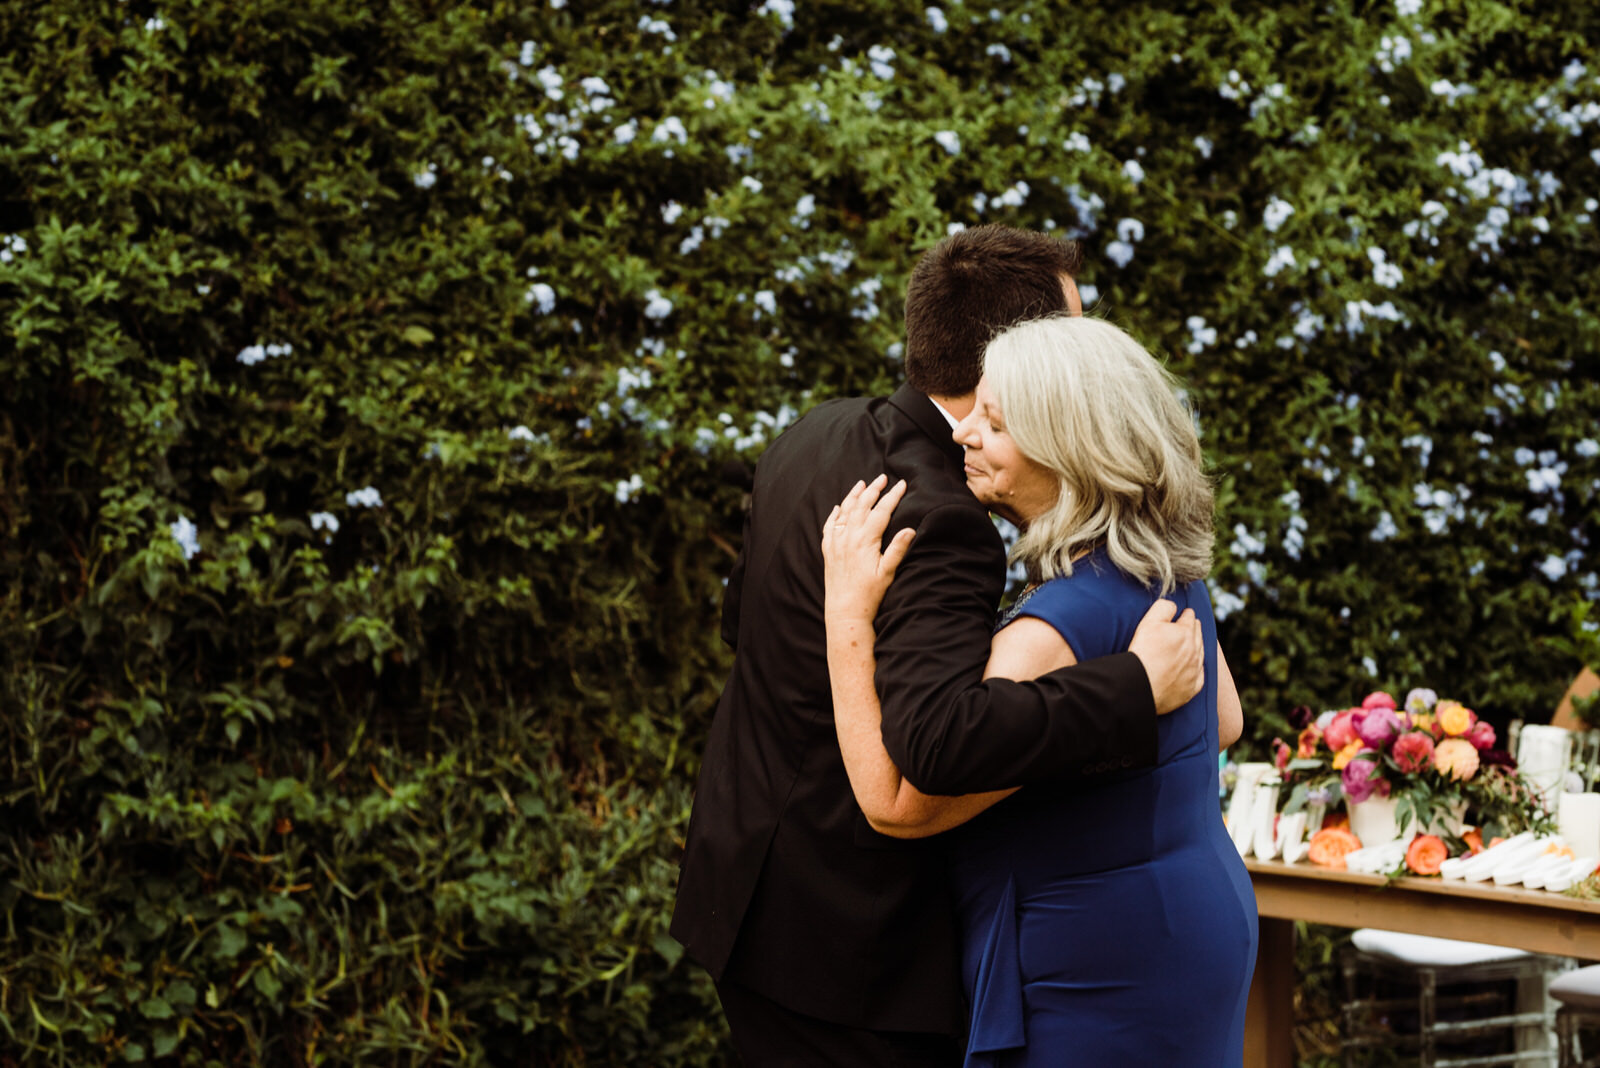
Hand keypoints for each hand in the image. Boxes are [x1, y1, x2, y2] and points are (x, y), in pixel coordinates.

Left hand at [821, 474, 913, 623]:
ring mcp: (837, 543)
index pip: (882, 511)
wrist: (845, 611)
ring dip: (853, 496)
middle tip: (882, 478)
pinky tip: (838, 507)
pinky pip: (829, 527)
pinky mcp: (829, 552)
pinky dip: (834, 514)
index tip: (902, 484)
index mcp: (866, 540)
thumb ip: (898, 549)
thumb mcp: (887, 573)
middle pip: (862, 506)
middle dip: (873, 490)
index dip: (893, 496)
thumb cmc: (869, 594)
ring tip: (861, 484)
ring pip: (845, 512)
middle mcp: (849, 538)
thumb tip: (910, 529)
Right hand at [1128, 599, 1204, 714]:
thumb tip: (1173, 605)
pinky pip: (1199, 676)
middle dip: (1194, 628)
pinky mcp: (1192, 688)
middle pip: (1198, 635)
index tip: (1185, 613)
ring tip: (1194, 643)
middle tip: (1192, 624)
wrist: (1141, 686)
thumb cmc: (1143, 653)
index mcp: (1186, 633)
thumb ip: (1164, 608)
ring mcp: (1195, 671)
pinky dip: (1197, 669)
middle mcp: (1195, 651)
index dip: (1186, 614)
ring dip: (1198, 647)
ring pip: (1201, 654)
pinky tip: (1193, 668)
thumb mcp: (1149, 622)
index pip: (1189, 618)